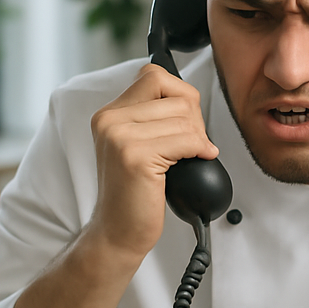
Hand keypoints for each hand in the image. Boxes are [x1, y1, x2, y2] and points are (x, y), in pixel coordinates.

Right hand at [86, 64, 218, 261]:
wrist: (118, 232)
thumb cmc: (135, 194)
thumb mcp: (138, 146)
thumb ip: (154, 118)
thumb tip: (190, 99)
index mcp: (110, 114)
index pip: (155, 75)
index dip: (180, 95)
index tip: (184, 122)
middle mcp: (110, 120)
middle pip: (175, 93)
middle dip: (194, 119)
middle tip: (190, 145)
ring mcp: (120, 137)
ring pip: (184, 118)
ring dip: (198, 139)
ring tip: (187, 158)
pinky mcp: (135, 156)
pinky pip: (186, 140)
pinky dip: (199, 151)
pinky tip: (196, 161)